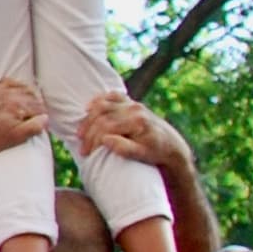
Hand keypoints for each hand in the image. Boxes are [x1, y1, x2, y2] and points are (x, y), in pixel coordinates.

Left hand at [0, 77, 49, 160]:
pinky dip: (14, 85)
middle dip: (37, 105)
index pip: (38, 107)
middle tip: (40, 115)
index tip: (44, 121)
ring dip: (29, 94)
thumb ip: (35, 126)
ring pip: (20, 88)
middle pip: (31, 97)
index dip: (43, 116)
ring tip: (33, 104)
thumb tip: (46, 117)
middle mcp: (6, 95)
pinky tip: (19, 90)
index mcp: (16, 105)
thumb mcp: (17, 137)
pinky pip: (5, 83)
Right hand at [75, 92, 190, 171]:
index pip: (106, 127)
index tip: (86, 153)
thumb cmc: (155, 152)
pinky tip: (88, 109)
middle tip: (82, 148)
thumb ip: (124, 148)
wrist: (171, 145)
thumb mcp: (142, 155)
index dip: (93, 140)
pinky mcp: (131, 102)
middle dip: (88, 132)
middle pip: (101, 116)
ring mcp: (132, 104)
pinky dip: (98, 100)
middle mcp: (134, 109)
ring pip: (102, 105)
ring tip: (81, 134)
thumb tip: (105, 140)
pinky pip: (111, 96)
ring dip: (88, 119)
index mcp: (137, 121)